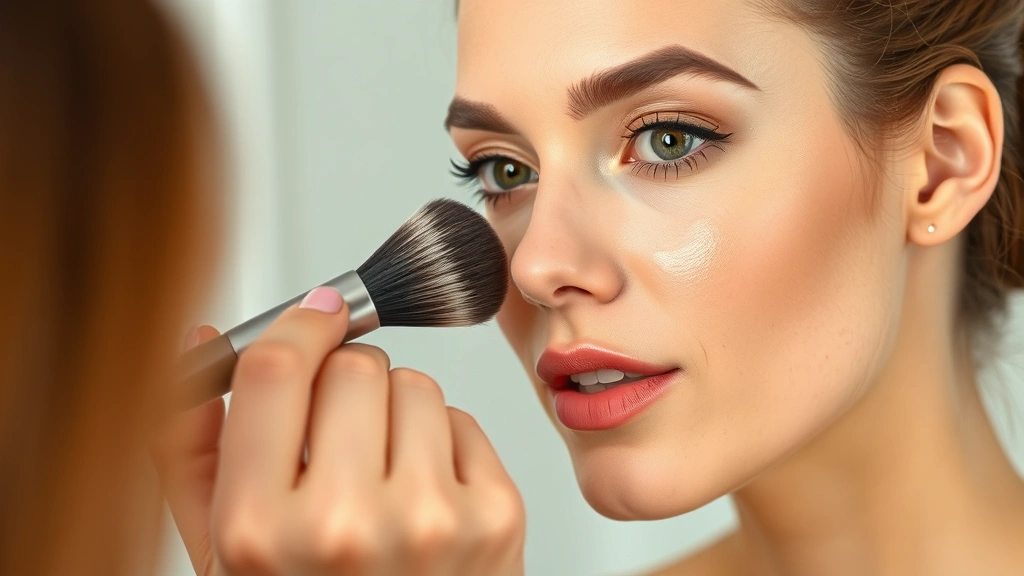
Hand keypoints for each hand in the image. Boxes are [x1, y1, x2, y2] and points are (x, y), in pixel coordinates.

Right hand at [152, 287, 524, 574]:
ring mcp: (430, 521)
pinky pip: (463, 419)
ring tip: (381, 476)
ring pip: (416, 385)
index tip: (313, 317)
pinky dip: (441, 444)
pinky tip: (422, 497)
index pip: (277, 368)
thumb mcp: (222, 554)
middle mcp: (345, 525)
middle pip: (356, 367)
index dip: (298, 324)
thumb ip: (192, 449)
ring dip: (394, 412)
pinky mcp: (495, 518)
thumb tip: (199, 341)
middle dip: (344, 384)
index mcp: (260, 531)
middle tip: (339, 434)